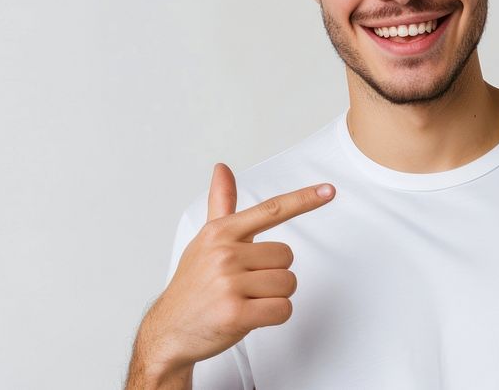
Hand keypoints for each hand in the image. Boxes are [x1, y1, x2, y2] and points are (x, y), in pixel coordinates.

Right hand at [139, 162, 335, 374]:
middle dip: (274, 273)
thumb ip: (221, 204)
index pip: (271, 210)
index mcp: (221, 232)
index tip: (328, 190)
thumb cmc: (194, 284)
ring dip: (274, 297)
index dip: (303, 199)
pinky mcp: (235, 314)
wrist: (170, 329)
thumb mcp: (206, 239)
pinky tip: (250, 316)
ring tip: (246, 300)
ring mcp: (229, 284)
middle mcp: (225, 253)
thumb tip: (222, 169)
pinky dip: (274, 316)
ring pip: (287, 284)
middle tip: (247, 285)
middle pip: (287, 256)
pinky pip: (282, 310)